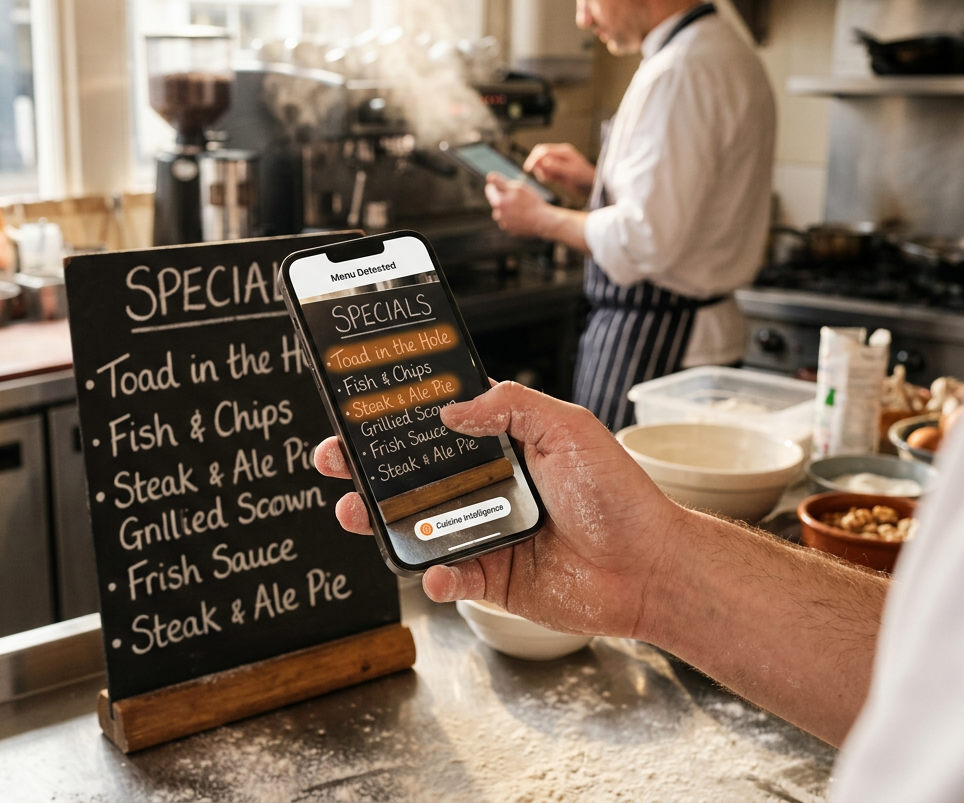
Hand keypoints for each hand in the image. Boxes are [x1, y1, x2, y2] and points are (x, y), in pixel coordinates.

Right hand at [313, 382, 684, 639]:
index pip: (434, 431)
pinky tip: (436, 572)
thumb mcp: (567, 427)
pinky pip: (448, 578)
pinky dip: (434, 578)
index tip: (358, 412)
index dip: (394, 423)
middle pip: (409, 479)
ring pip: (416, 529)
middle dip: (365, 469)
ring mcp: (483, 535)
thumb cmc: (617, 496)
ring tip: (357, 511)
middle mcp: (484, 490)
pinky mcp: (490, 579)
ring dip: (380, 522)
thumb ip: (509, 405)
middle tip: (335, 458)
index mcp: (498, 450)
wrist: (649, 568)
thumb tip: (452, 408)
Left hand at [485, 174, 556, 239]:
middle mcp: (498, 215)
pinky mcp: (510, 231)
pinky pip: (509, 221)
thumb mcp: (517, 187)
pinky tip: (525, 215)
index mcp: (497, 202)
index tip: (507, 185)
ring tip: (523, 207)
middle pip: (497, 201)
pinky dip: (515, 218)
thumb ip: (500, 182)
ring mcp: (504, 224)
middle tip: (519, 197)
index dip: (498, 185)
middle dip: (505, 197)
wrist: (542, 221)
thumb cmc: (531, 202)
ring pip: (503, 212)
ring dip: (510, 208)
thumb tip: (489, 177)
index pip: (490, 189)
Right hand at [524, 143, 595, 197]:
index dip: (534, 158)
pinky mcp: (558, 171)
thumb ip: (558, 167)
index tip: (528, 168)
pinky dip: (544, 175)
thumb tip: (544, 162)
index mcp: (564, 152)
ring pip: (542, 163)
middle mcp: (560, 155)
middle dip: (536, 165)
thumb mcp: (572, 173)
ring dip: (541, 171)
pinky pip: (546, 170)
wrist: (592, 187)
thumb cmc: (585, 179)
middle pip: (540, 155)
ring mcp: (558, 163)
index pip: (543, 151)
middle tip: (539, 175)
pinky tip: (550, 180)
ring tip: (548, 179)